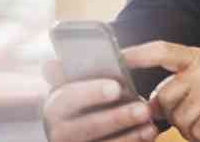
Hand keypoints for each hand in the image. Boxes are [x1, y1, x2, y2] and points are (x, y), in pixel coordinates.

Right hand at [41, 60, 157, 141]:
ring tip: (150, 124)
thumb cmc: (82, 100)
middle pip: (89, 126)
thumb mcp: (72, 86)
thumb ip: (66, 74)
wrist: (79, 130)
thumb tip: (49, 65)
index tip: (116, 87)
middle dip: (118, 117)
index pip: (68, 98)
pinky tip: (148, 134)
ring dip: (130, 135)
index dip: (92, 92)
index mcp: (54, 107)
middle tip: (143, 109)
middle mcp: (58, 132)